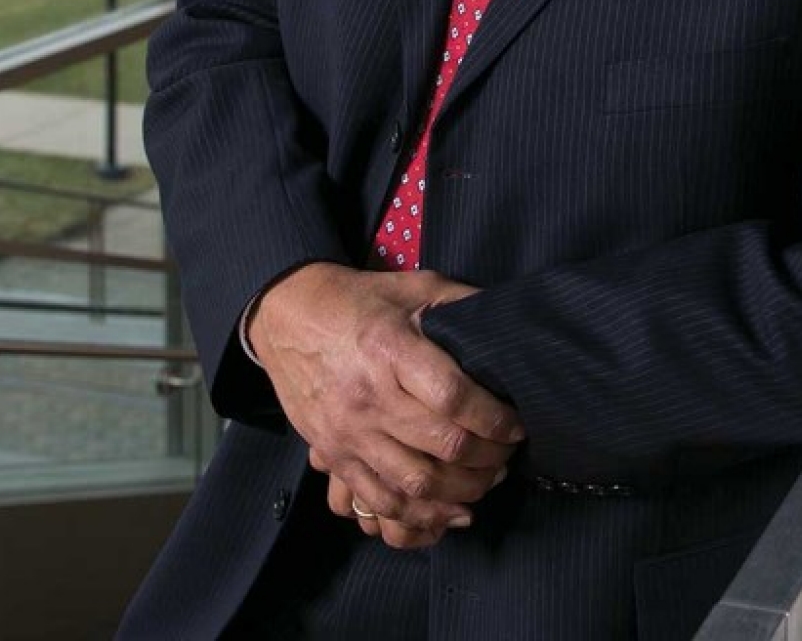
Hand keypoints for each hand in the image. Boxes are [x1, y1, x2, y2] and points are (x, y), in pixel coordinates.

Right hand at [250, 263, 520, 543]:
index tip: (515, 424)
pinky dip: (421, 516)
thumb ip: (462, 302)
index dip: (495, 419)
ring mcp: (348, 432)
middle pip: (443, 445)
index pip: (454, 398)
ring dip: (464, 491)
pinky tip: (450, 512)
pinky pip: (379, 500)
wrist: (285, 317)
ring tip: (486, 481)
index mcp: (390, 349)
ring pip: (417, 482)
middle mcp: (369, 397)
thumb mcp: (413, 285)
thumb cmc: (356, 301)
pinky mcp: (333, 455)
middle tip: (507, 454)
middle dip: (489, 458)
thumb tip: (508, 323)